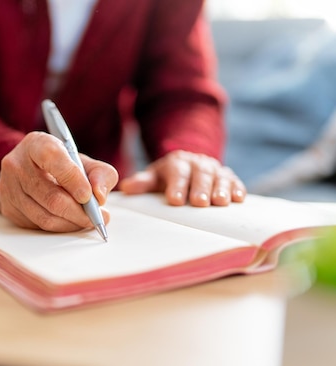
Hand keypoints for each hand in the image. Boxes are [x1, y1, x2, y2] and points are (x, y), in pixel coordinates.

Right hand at [0, 131, 118, 231]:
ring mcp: (8, 188)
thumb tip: (99, 196)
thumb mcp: (82, 160)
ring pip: (45, 217)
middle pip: (51, 197)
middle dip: (79, 212)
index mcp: (36, 144)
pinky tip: (69, 221)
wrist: (28, 169)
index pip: (53, 160)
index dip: (74, 180)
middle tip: (97, 218)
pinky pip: (37, 226)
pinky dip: (59, 227)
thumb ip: (100, 173)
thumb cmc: (59, 164)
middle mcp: (17, 164)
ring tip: (86, 220)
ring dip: (71, 224)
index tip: (89, 197)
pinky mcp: (8, 208)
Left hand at [118, 150, 245, 206]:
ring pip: (219, 177)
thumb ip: (141, 183)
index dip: (177, 186)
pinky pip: (235, 181)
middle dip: (201, 188)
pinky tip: (239, 198)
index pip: (177, 173)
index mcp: (177, 163)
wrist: (188, 166)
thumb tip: (126, 188)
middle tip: (200, 203)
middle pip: (200, 175)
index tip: (175, 200)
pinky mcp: (228, 177)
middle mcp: (198, 163)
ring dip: (221, 189)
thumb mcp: (153, 178)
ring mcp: (215, 169)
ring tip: (220, 202)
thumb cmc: (168, 178)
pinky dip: (237, 188)